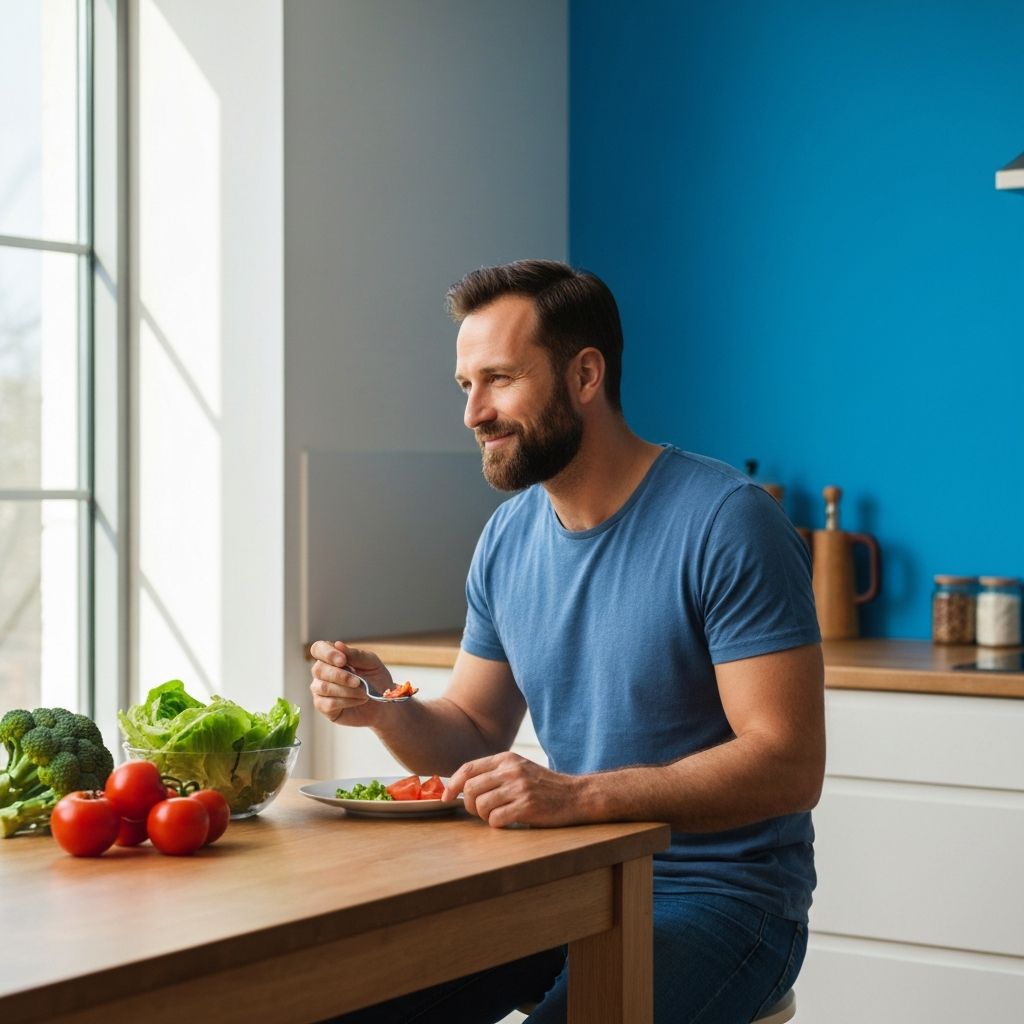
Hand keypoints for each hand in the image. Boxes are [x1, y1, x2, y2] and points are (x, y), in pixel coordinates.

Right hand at [309, 640, 392, 725]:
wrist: (383, 704)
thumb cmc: (376, 680)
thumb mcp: (371, 664)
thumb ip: (355, 655)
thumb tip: (338, 645)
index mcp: (332, 657)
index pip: (318, 649)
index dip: (327, 653)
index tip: (343, 660)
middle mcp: (322, 672)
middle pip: (318, 669)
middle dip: (341, 676)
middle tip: (358, 681)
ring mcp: (320, 690)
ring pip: (324, 688)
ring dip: (347, 690)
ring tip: (364, 693)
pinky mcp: (323, 706)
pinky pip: (328, 704)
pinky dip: (347, 701)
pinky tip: (359, 700)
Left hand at [444, 751, 586, 828]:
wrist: (576, 795)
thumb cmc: (544, 786)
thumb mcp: (519, 769)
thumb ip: (495, 773)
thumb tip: (460, 786)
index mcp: (506, 759)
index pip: (468, 768)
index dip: (452, 784)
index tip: (445, 797)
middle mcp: (511, 770)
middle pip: (470, 788)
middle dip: (468, 804)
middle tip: (479, 811)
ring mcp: (519, 788)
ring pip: (480, 805)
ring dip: (484, 816)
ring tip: (497, 815)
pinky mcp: (526, 806)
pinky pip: (495, 819)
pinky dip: (497, 824)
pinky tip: (508, 821)